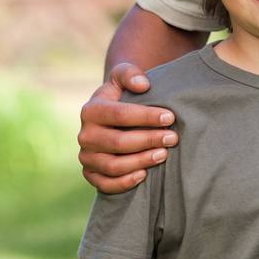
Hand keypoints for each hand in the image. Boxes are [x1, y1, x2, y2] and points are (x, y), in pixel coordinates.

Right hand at [77, 62, 176, 193]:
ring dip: (141, 161)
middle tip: (173, 138)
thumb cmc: (122, 94)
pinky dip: (125, 182)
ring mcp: (86, 156)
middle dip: (149, 140)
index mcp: (91, 110)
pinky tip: (144, 174)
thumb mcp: (123, 75)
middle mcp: (85, 135)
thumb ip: (130, 74)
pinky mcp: (90, 174)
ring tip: (163, 154)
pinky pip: (106, 184)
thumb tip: (143, 85)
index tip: (170, 117)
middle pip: (118, 142)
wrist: (112, 115)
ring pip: (113, 166)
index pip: (120, 115)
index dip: (147, 117)